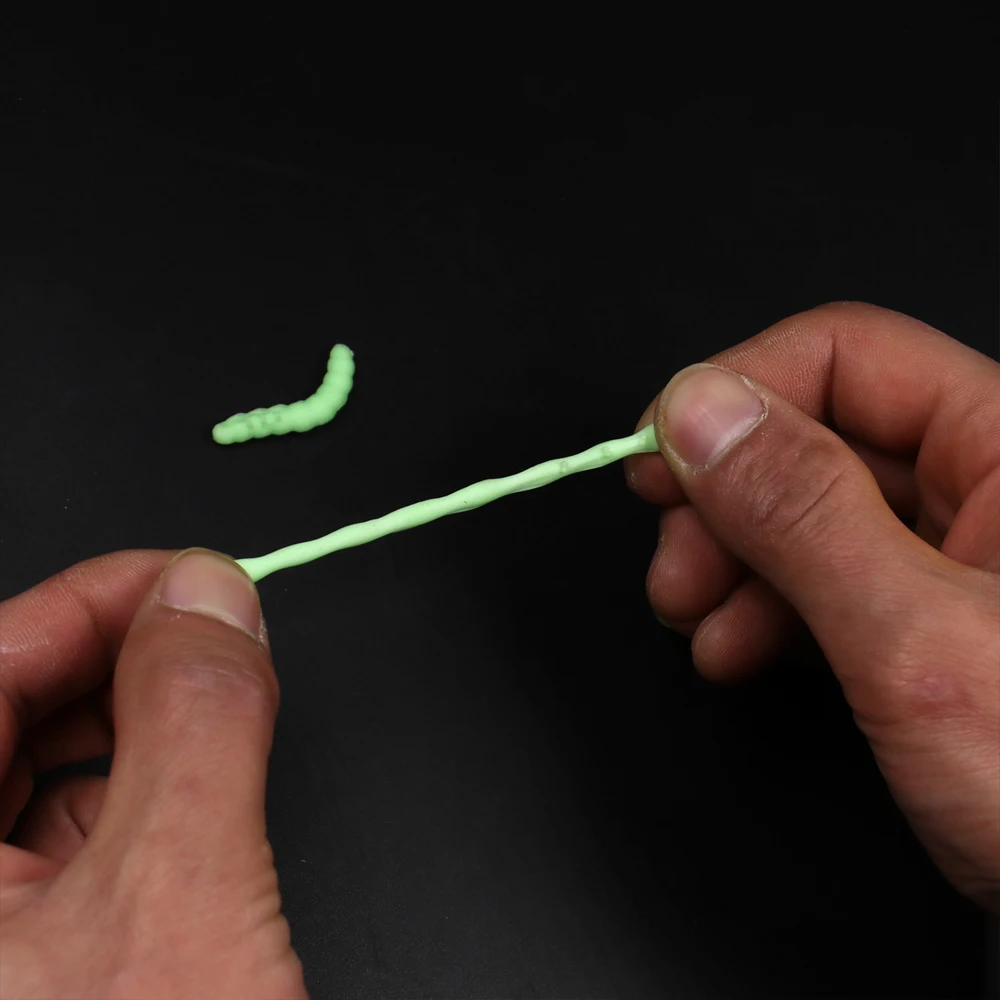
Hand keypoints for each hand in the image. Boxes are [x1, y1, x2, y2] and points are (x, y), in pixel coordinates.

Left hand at [0, 549, 306, 998]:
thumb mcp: (183, 893)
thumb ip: (199, 721)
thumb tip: (208, 597)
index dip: (88, 602)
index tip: (186, 580)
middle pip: (3, 713)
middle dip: (116, 660)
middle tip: (208, 634)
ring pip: (31, 772)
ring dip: (131, 726)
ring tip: (210, 712)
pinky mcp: (20, 959)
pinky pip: (57, 837)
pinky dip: (134, 794)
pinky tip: (186, 801)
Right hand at [626, 302, 999, 911]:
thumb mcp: (919, 645)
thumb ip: (803, 517)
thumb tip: (698, 411)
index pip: (845, 357)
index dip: (736, 395)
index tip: (657, 458)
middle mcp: (988, 487)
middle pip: (813, 439)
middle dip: (720, 499)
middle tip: (672, 562)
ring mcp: (956, 558)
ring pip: (804, 515)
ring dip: (727, 562)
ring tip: (692, 619)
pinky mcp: (929, 620)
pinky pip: (822, 581)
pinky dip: (762, 610)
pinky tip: (732, 649)